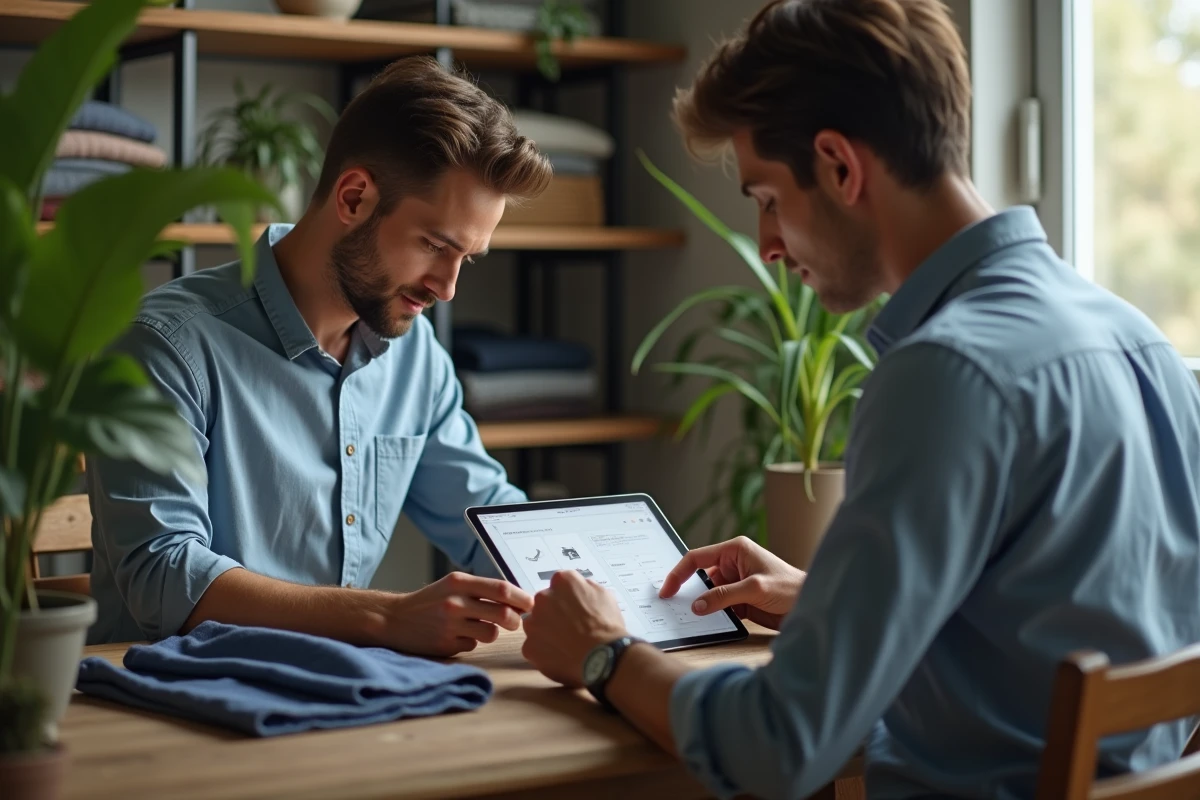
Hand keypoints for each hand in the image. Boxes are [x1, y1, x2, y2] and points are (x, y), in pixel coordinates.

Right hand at [387, 572, 533, 656]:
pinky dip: (471, 642)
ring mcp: (450, 626)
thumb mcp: (454, 585)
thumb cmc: (431, 601)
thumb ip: (482, 590)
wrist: (395, 619)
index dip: (522, 598)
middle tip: (514, 622)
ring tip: (478, 627)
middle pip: (503, 614)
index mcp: (460, 582)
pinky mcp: (446, 645)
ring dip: (491, 632)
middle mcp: (455, 602)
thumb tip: (518, 600)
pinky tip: (457, 636)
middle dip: (515, 620)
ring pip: (491, 633)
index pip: (501, 589)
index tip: (531, 605)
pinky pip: (473, 646)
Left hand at [521, 570, 627, 687]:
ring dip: (546, 631)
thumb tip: (579, 590)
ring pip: (536, 624)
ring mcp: (533, 623)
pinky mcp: (529, 646)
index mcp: (563, 581)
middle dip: (554, 613)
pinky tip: (561, 655)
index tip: (575, 607)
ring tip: (566, 643)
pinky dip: (544, 652)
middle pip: (544, 603)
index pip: (559, 584)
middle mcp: (543, 598)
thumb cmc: (607, 626)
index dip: (568, 597)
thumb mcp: (604, 595)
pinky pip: (534, 647)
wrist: (604, 658)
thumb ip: (586, 587)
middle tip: (570, 626)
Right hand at [659, 537, 804, 630]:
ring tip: (686, 617)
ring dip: (700, 605)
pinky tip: (705, 623)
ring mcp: (735, 583)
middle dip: (687, 591)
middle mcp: (732, 564)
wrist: (812, 606)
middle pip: (700, 577)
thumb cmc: (791, 587)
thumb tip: (698, 606)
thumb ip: (724, 596)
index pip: (697, 558)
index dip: (679, 573)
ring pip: (707, 594)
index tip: (667, 590)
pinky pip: (718, 606)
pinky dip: (711, 614)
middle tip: (671, 606)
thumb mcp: (755, 588)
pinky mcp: (740, 601)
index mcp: (735, 550)